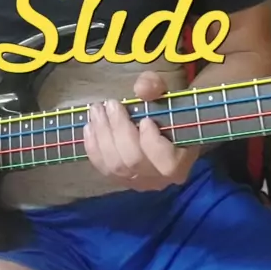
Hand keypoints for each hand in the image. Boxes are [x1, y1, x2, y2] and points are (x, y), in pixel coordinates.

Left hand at [84, 71, 199, 190]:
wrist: (159, 128)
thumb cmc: (166, 111)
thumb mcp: (165, 93)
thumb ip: (157, 87)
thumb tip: (141, 88)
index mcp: (180, 161)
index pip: (167, 164)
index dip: (152, 142)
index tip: (146, 119)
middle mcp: (159, 179)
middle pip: (134, 161)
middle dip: (119, 130)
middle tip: (111, 104)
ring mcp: (137, 182)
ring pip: (116, 166)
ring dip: (103, 136)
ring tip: (97, 111)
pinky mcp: (119, 179)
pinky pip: (102, 168)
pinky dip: (93, 147)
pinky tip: (90, 127)